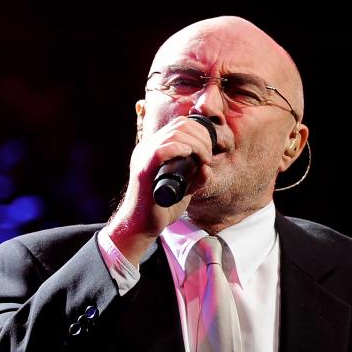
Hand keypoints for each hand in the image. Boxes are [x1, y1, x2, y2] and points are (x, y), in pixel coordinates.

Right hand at [108, 116, 213, 264]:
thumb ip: (196, 178)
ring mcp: (143, 157)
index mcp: (154, 148)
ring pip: (174, 135)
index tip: (208, 152)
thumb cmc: (162, 208)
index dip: (200, 132)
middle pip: (180, 125)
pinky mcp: (143, 170)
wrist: (142, 226)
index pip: (180, 124)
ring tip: (203, 160)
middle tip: (207, 158)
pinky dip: (179, 149)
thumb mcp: (186, 189)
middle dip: (202, 138)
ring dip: (196, 144)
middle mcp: (147, 148)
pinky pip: (161, 150)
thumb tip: (207, 168)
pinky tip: (189, 156)